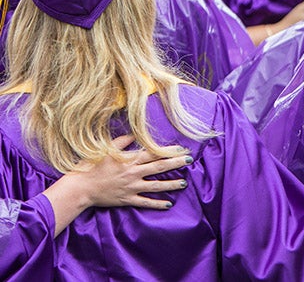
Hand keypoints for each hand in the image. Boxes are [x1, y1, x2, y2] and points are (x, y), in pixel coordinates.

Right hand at [43, 135, 192, 235]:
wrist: (80, 188)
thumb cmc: (91, 166)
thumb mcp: (106, 149)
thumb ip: (122, 141)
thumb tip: (135, 132)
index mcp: (129, 160)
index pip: (153, 153)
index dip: (169, 150)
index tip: (181, 148)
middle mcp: (133, 173)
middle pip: (159, 167)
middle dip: (176, 163)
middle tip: (190, 160)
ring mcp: (131, 187)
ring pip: (156, 185)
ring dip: (171, 184)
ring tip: (184, 183)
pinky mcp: (127, 199)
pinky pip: (146, 202)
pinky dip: (157, 204)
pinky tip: (168, 204)